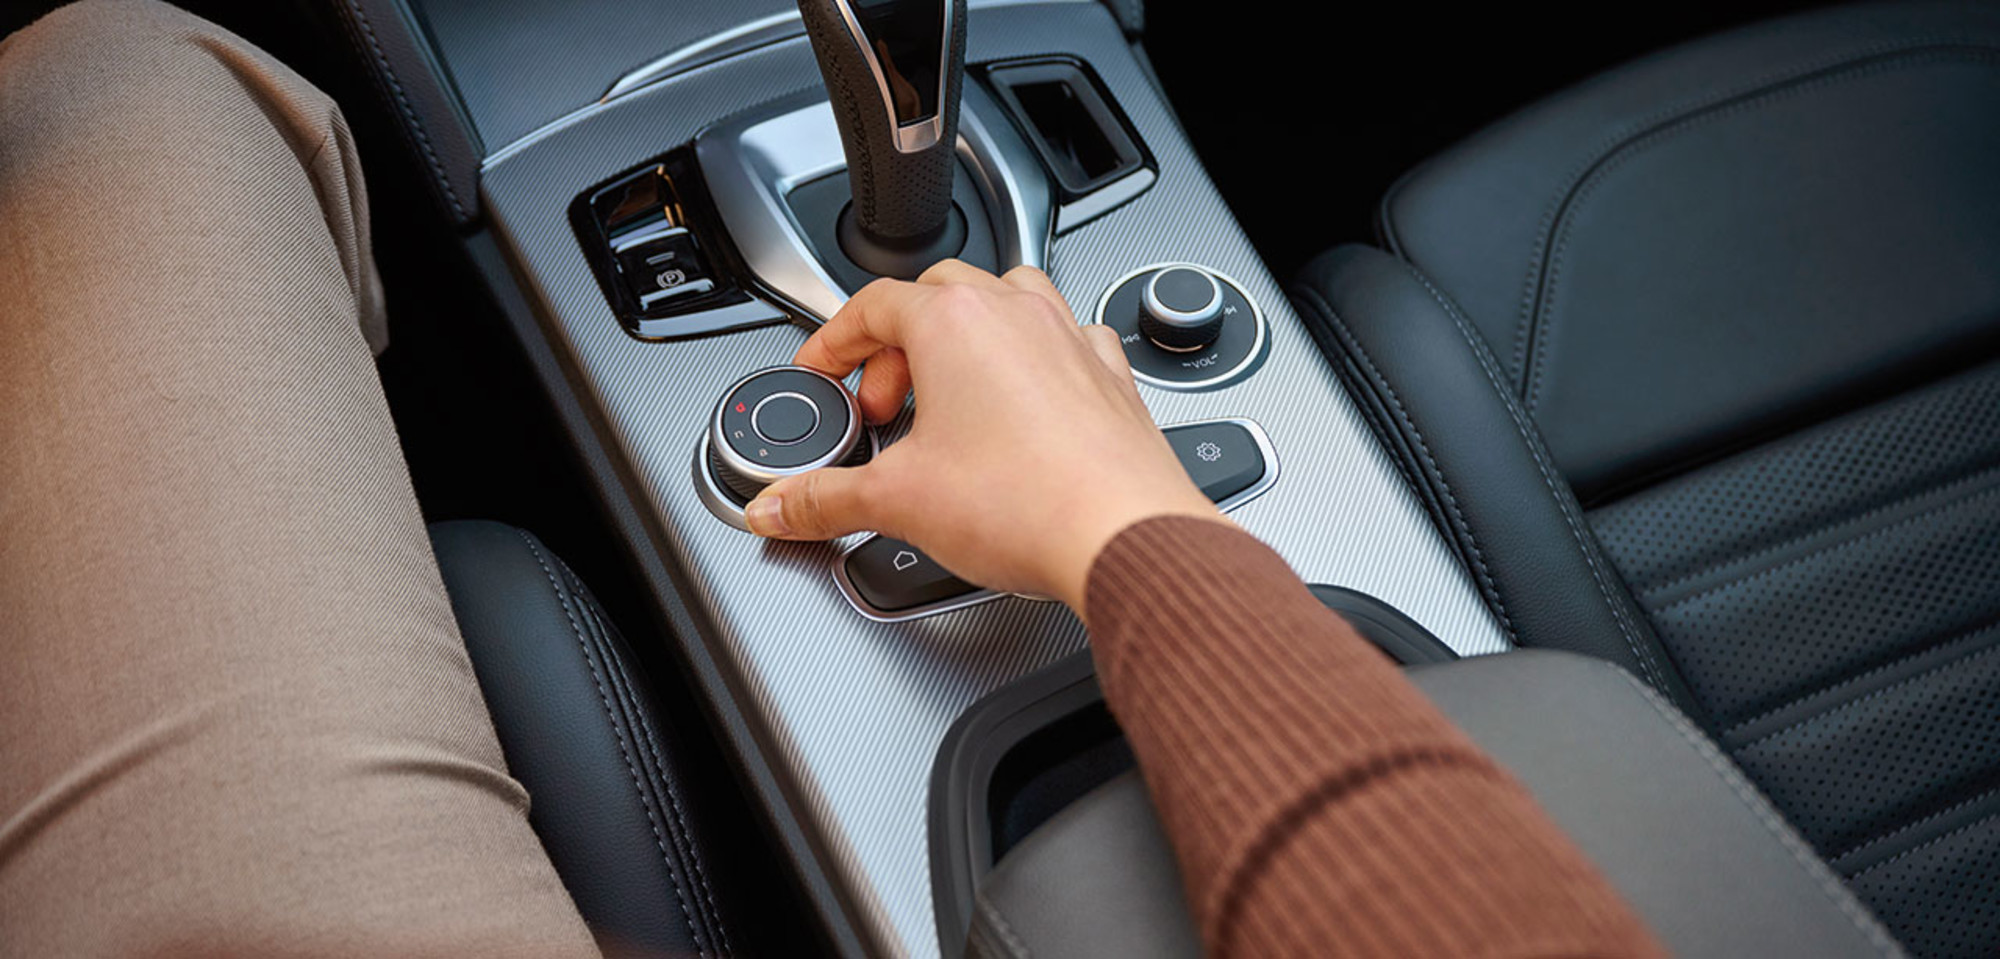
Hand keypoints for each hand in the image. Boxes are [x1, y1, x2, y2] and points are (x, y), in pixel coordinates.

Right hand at [743, 261, 1224, 609]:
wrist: (1123, 535)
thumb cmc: (1028, 502)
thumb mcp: (897, 501)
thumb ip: (825, 498)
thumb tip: (779, 506)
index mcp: (953, 321)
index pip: (871, 304)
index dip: (834, 341)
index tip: (822, 372)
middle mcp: (1015, 312)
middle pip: (935, 296)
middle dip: (896, 348)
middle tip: (881, 409)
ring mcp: (1070, 338)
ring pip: (1006, 301)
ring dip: (967, 338)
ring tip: (948, 395)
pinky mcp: (1110, 375)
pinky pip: (1065, 339)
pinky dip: (1035, 359)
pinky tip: (1024, 402)